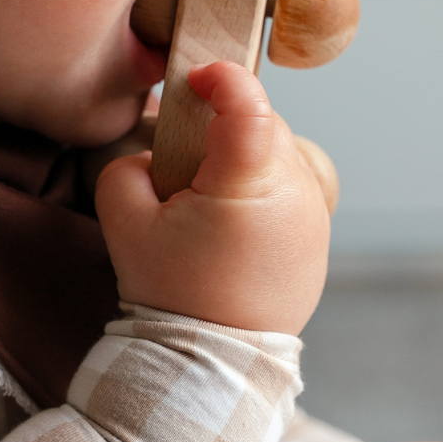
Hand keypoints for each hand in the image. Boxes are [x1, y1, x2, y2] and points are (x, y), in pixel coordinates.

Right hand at [94, 61, 330, 333]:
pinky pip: (291, 187)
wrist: (212, 363)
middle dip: (224, 128)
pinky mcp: (318, 236)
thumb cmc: (170, 293)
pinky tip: (232, 224)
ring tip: (207, 201)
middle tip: (185, 160)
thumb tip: (157, 151)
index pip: (249, 104)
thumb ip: (129, 165)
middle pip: (263, 125)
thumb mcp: (125, 221)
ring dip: (246, 158)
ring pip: (279, 154)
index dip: (222, 78)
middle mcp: (295, 193)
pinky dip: (263, 189)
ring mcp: (314, 216)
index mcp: (250, 184)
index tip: (196, 78)